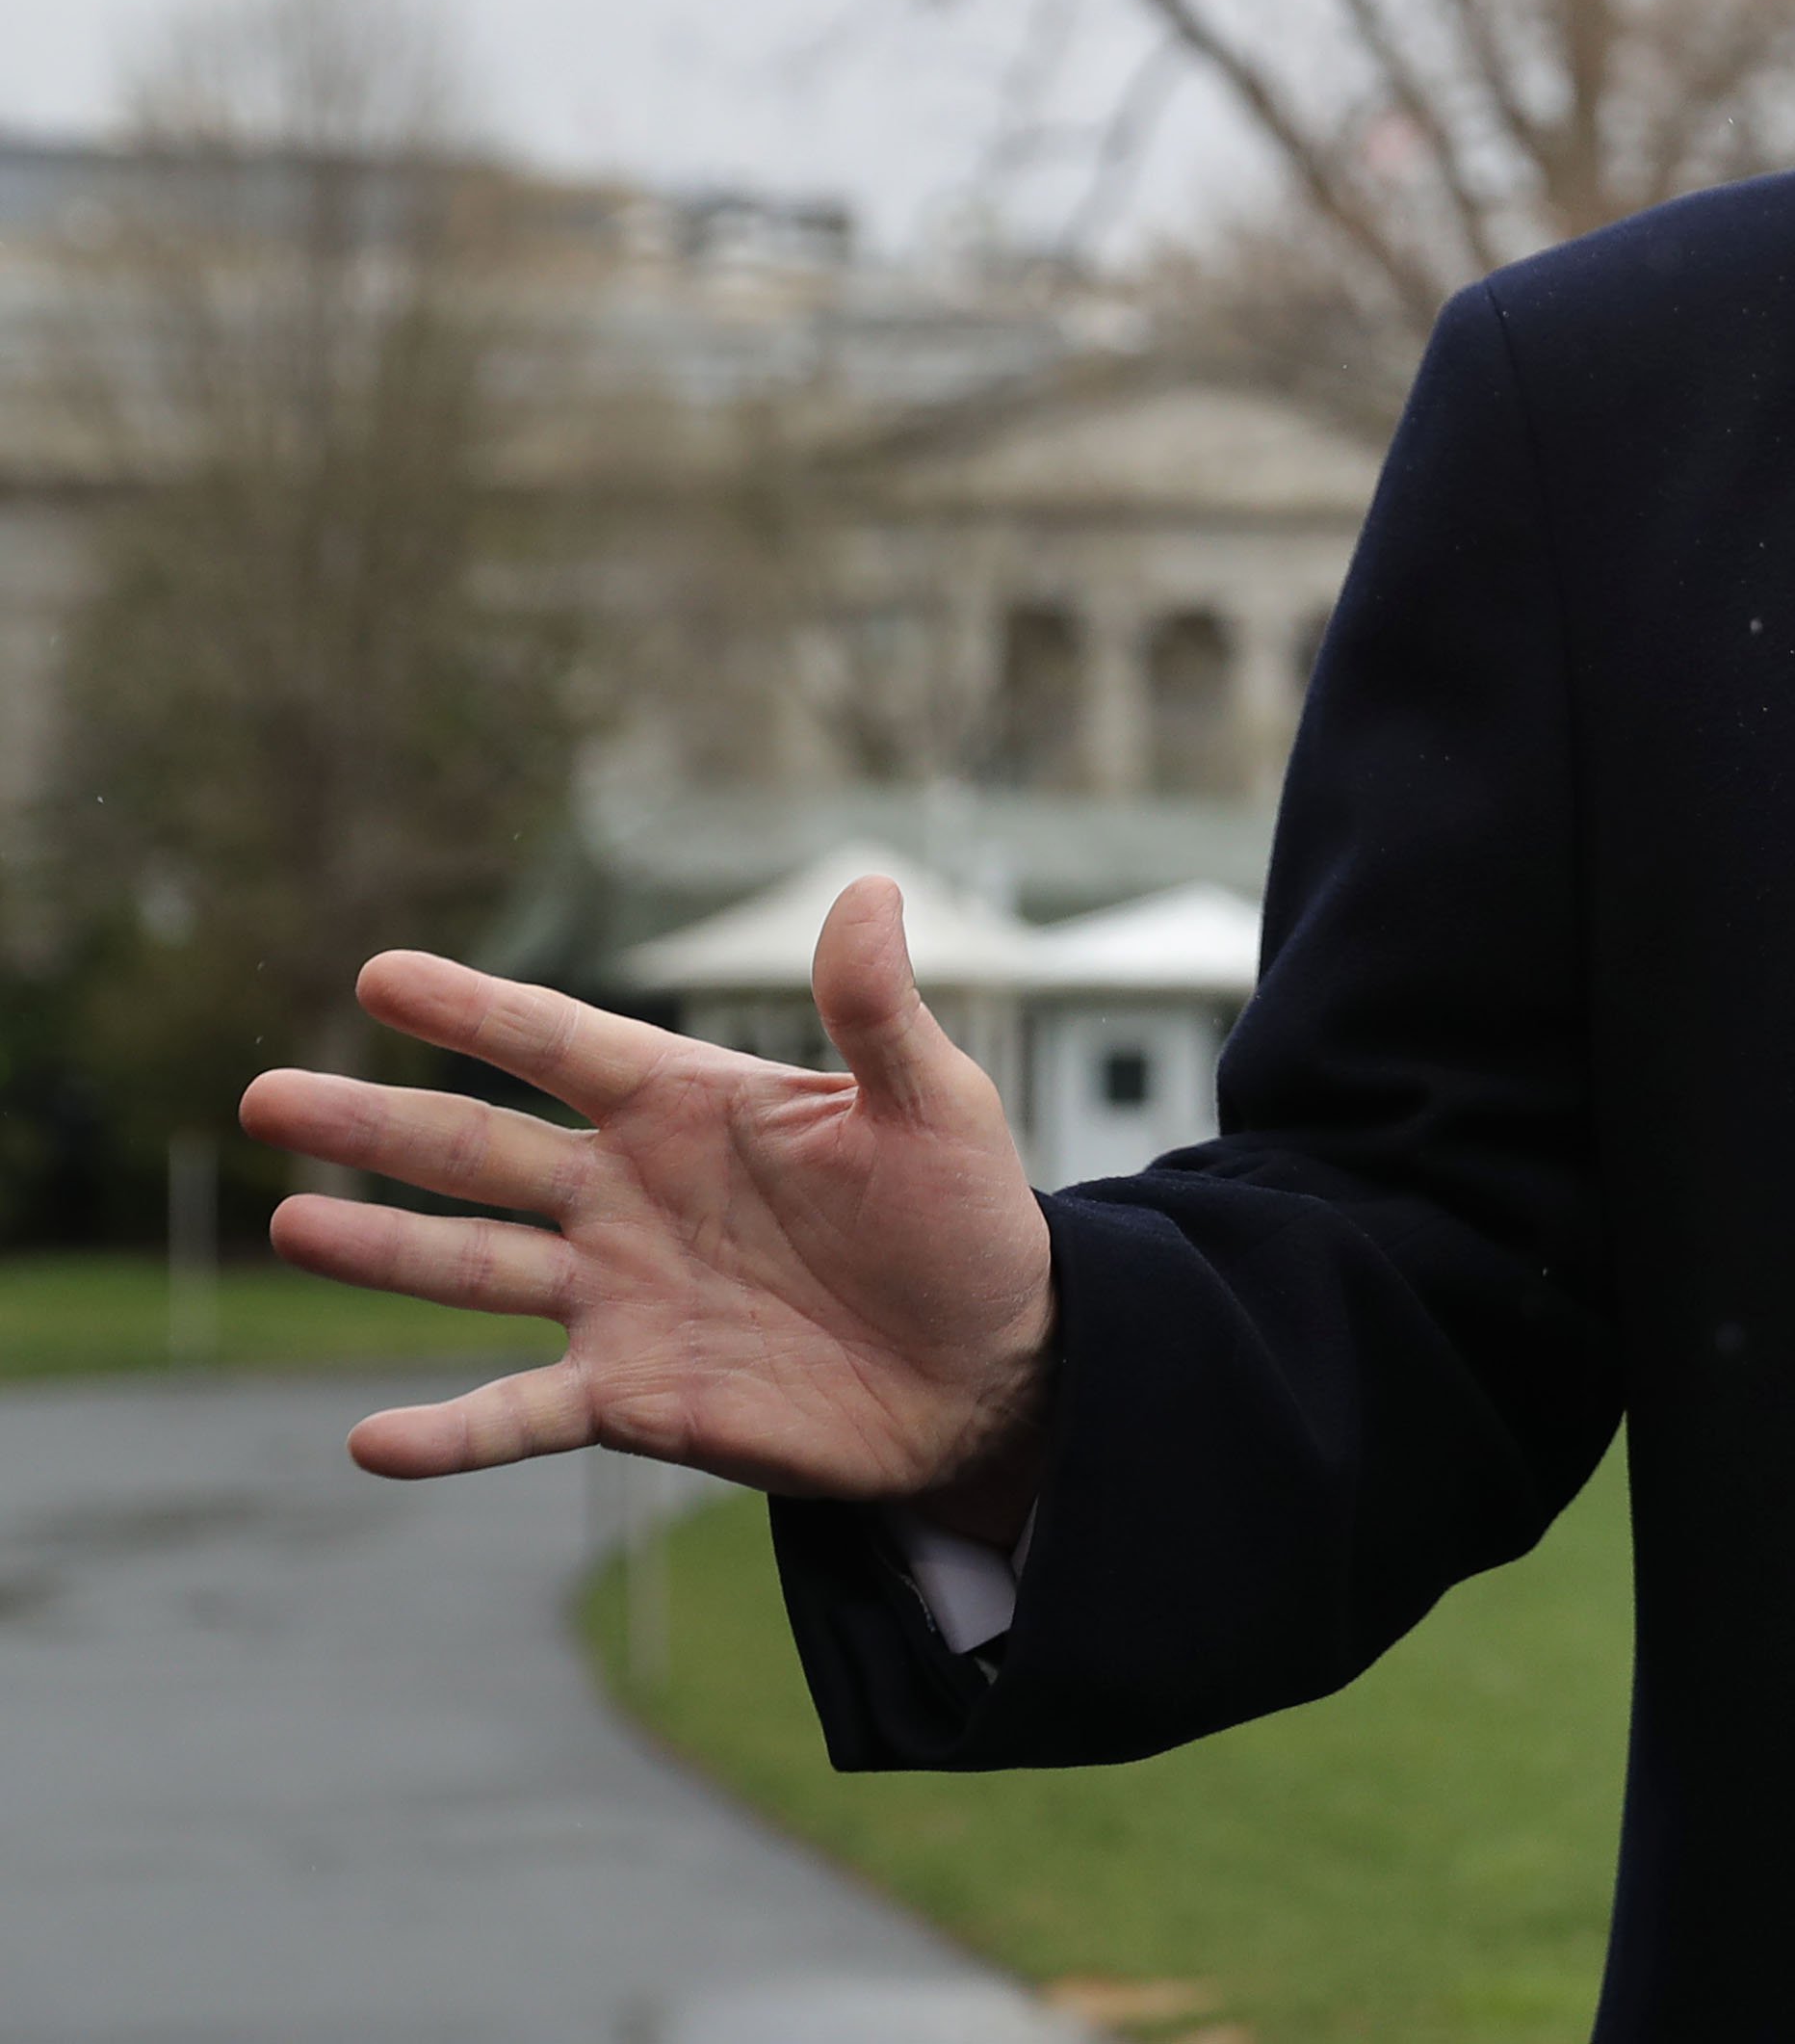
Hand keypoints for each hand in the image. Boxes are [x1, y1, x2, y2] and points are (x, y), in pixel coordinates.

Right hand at [240, 877, 1057, 1538]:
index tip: (378, 976)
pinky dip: (449, 1434)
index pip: (561, 1044)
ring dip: (381, 1251)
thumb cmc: (967, 1221)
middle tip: (265, 1095)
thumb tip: (867, 889)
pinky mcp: (633, 1397)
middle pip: (481, 1151)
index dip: (475, 1012)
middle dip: (377, 1125)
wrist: (995, 1366)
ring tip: (291, 1224)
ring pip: (473, 1267)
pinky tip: (370, 1441)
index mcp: (691, 1107)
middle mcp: (631, 1194)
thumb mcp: (936, 1106)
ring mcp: (620, 1296)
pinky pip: (521, 1414)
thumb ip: (880, 1012)